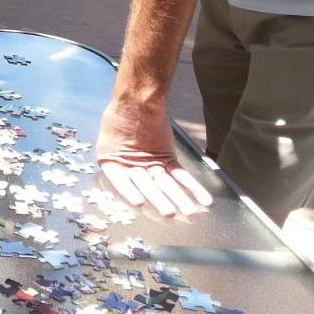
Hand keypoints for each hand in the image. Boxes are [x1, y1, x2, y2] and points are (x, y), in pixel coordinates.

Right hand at [96, 101, 212, 216]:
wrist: (138, 100)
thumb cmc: (120, 116)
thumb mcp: (110, 135)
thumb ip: (115, 152)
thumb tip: (118, 164)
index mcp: (113, 164)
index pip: (123, 183)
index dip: (130, 192)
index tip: (138, 203)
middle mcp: (133, 169)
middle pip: (147, 186)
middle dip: (159, 200)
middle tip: (169, 213)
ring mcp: (152, 165)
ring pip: (166, 184)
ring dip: (178, 198)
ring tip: (189, 212)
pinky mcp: (168, 160)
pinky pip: (180, 175)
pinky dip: (192, 187)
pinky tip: (203, 199)